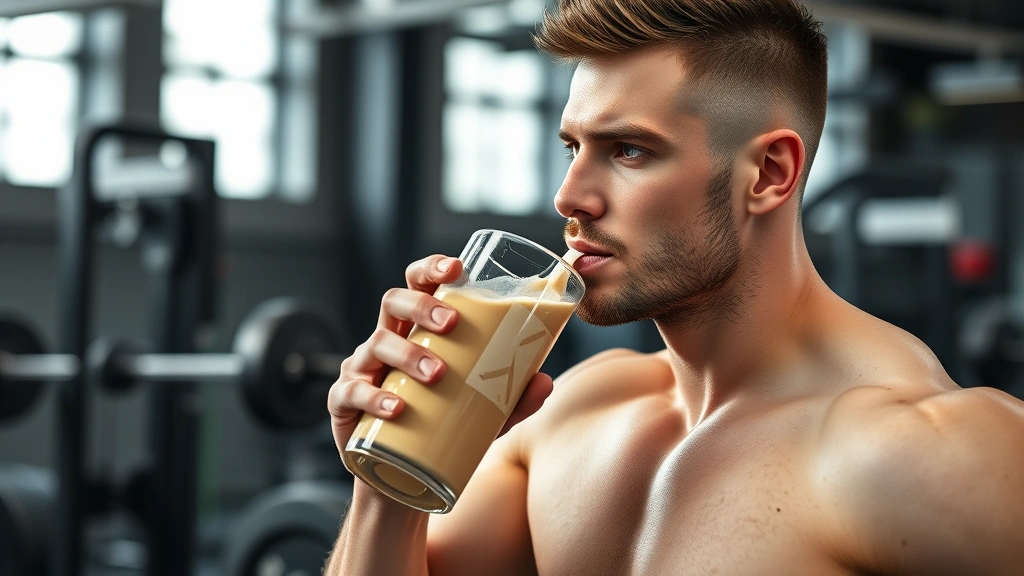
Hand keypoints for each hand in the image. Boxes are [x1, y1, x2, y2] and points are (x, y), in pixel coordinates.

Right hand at [327, 254, 554, 459]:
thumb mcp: (484, 415)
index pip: (418, 285)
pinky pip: (353, 392)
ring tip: (437, 374)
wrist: (403, 480)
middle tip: (451, 323)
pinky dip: (374, 397)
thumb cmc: (442, 430)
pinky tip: (396, 408)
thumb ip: (513, 399)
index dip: (432, 269)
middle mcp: (386, 341)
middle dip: (421, 306)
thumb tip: (544, 382)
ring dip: (408, 354)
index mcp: (416, 331)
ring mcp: (362, 369)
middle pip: (393, 303)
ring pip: (376, 344)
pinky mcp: (344, 403)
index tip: (457, 268)